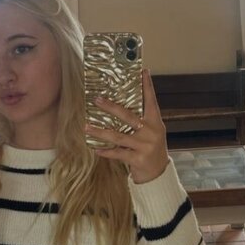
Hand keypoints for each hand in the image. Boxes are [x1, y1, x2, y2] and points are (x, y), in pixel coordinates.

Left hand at [85, 68, 169, 183]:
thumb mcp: (152, 131)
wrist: (158, 173)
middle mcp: (151, 132)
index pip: (151, 100)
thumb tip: (120, 104)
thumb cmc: (151, 147)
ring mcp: (145, 146)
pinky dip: (106, 152)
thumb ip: (141, 119)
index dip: (147, 86)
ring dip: (100, 132)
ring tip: (86, 127)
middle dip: (111, 107)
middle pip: (128, 116)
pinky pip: (118, 153)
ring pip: (118, 136)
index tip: (142, 71)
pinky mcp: (138, 159)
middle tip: (97, 99)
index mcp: (155, 122)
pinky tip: (95, 149)